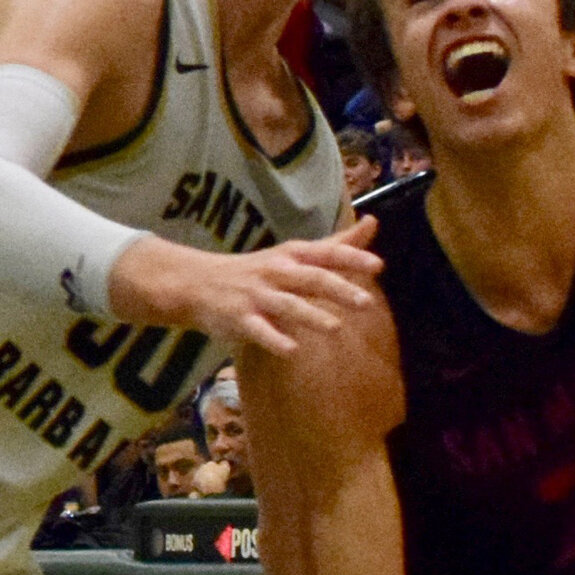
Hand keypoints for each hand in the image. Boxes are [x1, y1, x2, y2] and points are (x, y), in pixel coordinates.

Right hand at [108, 218, 382, 356]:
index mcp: (292, 256)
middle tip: (366, 302)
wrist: (197, 283)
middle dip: (338, 289)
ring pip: (287, 305)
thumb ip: (335, 245)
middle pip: (311, 279)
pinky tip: (292, 351)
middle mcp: (276, 272)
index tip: (377, 266)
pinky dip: (275, 340)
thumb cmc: (257, 271)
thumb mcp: (295, 254)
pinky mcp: (239, 319)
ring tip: (335, 328)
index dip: (351, 259)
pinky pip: (259, 331)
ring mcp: (257, 296)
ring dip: (311, 316)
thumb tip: (372, 223)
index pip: (326, 254)